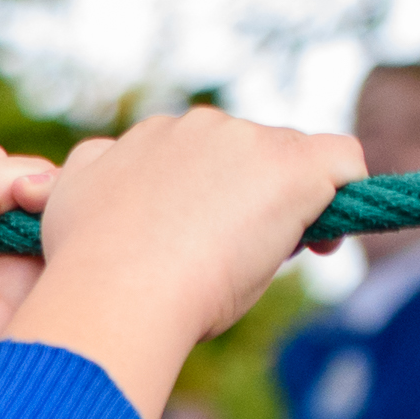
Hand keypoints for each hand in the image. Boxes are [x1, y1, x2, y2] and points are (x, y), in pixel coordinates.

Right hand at [8, 109, 362, 418]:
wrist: (116, 292)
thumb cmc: (89, 275)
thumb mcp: (76, 211)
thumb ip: (93, 184)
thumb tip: (102, 176)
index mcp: (146, 139)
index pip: (195, 153)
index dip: (207, 194)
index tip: (204, 236)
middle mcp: (197, 126)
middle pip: (244, 152)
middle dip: (246, 194)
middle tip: (236, 255)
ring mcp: (248, 141)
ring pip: (287, 160)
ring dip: (284, 200)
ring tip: (271, 255)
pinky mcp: (293, 164)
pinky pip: (343, 159)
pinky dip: (343, 191)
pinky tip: (324, 238)